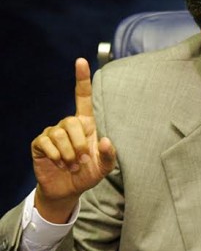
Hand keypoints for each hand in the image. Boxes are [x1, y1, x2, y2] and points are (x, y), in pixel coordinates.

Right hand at [31, 58, 115, 222]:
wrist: (68, 190)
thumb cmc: (89, 173)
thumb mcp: (105, 167)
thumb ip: (110, 155)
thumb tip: (106, 140)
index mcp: (86, 124)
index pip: (83, 97)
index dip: (82, 79)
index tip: (81, 60)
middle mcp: (69, 125)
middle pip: (72, 121)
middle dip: (80, 143)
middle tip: (83, 159)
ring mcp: (53, 133)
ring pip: (59, 134)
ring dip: (69, 153)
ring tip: (73, 164)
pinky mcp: (40, 144)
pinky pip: (46, 143)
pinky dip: (56, 156)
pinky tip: (60, 163)